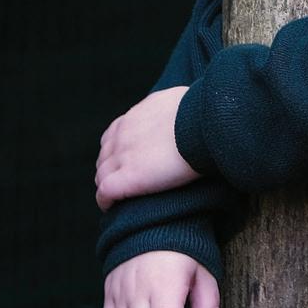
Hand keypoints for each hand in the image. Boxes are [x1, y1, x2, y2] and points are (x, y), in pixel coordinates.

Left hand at [95, 87, 198, 209]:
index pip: (115, 134)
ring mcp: (123, 155)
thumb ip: (171, 107)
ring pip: (102, 175)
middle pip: (105, 156)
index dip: (119, 150)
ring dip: (108, 185)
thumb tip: (182, 111)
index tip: (130, 159)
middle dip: (111, 168)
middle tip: (125, 181)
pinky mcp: (129, 177)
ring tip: (118, 198)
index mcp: (137, 115)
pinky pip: (105, 192)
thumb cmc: (203, 113)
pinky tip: (112, 207)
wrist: (205, 125)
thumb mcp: (181, 100)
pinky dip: (106, 200)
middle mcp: (124, 133)